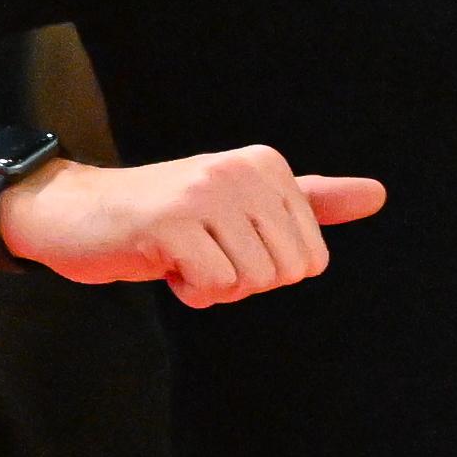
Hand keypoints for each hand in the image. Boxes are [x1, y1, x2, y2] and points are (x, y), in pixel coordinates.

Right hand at [1, 144, 385, 308]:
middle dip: (245, 281)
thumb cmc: (169, 216)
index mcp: (268, 165)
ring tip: (183, 253)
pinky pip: (214, 287)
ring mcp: (206, 193)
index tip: (228, 242)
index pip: (311, 258)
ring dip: (214, 286)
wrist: (79, 212)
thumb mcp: (246, 203)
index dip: (267, 268)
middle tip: (205, 252)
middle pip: (285, 273)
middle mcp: (242, 170)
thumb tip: (378, 195)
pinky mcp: (171, 222)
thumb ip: (312, 202)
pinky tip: (164, 261)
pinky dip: (190, 291)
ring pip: (251, 283)